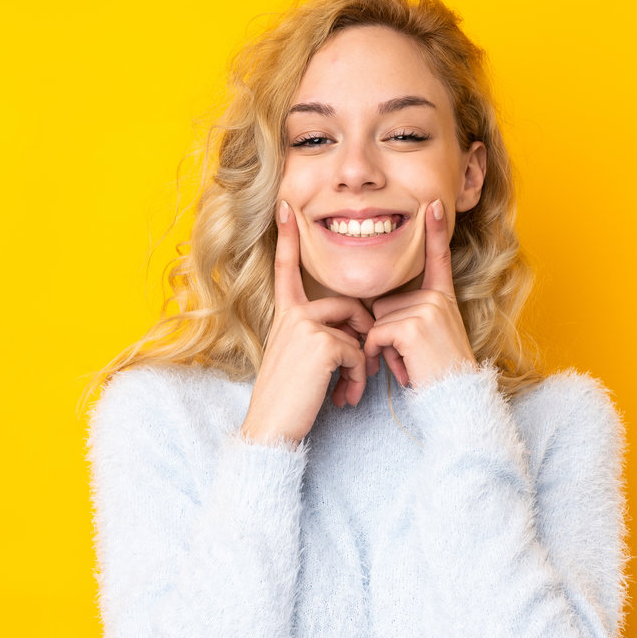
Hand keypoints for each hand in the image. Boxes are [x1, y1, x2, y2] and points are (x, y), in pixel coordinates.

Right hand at [240, 201, 375, 443]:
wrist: (272, 430)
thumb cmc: (290, 401)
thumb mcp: (302, 362)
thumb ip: (321, 338)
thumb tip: (355, 336)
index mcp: (286, 316)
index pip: (287, 270)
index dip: (287, 238)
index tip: (286, 207)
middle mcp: (293, 315)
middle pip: (348, 306)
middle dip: (364, 338)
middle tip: (360, 372)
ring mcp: (305, 326)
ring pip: (357, 331)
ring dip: (362, 364)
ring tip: (349, 390)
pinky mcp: (321, 343)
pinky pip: (358, 352)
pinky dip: (359, 378)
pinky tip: (344, 398)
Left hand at [365, 199, 477, 388]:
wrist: (456, 401)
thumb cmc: (438, 376)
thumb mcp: (430, 340)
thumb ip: (411, 318)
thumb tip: (376, 315)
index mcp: (443, 298)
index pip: (437, 259)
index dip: (435, 231)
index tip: (433, 204)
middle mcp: (438, 298)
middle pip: (384, 303)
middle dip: (385, 334)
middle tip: (410, 357)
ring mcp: (427, 309)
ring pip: (377, 320)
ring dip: (383, 349)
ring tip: (410, 364)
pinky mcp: (414, 325)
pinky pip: (375, 334)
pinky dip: (379, 356)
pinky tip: (404, 369)